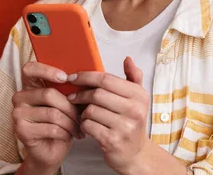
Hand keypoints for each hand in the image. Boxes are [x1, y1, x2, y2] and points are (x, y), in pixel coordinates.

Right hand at [12, 62, 82, 173]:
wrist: (52, 150)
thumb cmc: (62, 123)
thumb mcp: (68, 102)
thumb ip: (71, 89)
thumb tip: (86, 78)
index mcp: (31, 86)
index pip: (30, 69)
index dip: (47, 70)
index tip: (65, 77)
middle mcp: (20, 98)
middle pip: (49, 94)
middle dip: (71, 106)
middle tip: (82, 115)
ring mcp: (18, 115)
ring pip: (53, 113)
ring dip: (71, 122)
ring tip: (79, 128)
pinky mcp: (21, 131)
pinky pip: (51, 128)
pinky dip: (66, 133)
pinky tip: (70, 135)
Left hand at [67, 57, 149, 172]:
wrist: (135, 153)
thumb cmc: (132, 122)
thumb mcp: (138, 98)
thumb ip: (133, 77)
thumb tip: (128, 59)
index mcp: (139, 95)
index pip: (107, 79)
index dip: (87, 76)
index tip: (73, 77)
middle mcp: (134, 110)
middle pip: (97, 94)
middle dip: (81, 94)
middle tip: (73, 97)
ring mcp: (124, 126)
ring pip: (91, 110)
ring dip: (83, 112)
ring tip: (86, 114)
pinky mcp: (112, 140)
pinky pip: (88, 125)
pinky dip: (84, 124)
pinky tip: (88, 125)